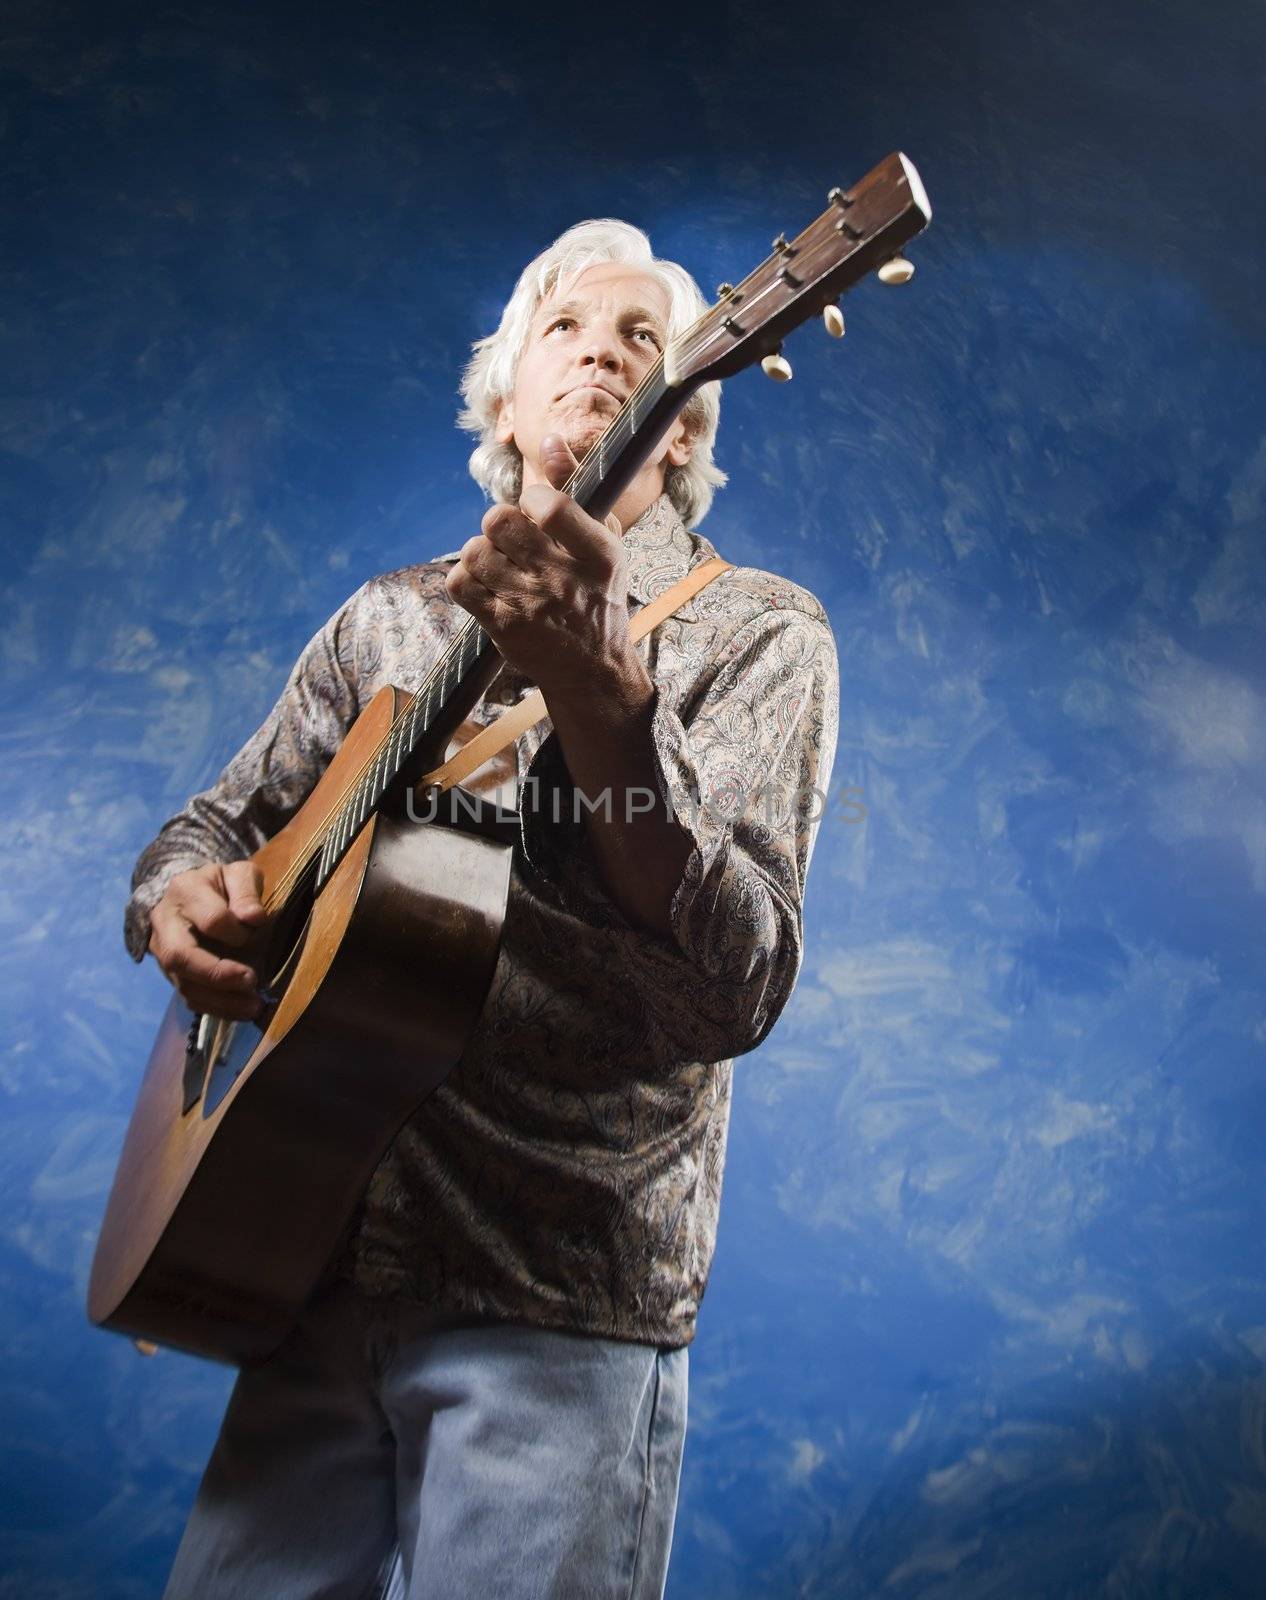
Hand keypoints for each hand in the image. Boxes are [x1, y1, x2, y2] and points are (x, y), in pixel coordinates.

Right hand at [148, 861, 266, 1020]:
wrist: (189, 893)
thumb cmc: (220, 884)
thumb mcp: (238, 874)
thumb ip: (247, 890)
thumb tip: (253, 918)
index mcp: (185, 891)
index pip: (211, 919)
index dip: (237, 931)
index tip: (258, 928)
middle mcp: (166, 923)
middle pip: (180, 956)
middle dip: (217, 974)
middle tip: (251, 981)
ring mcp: (163, 951)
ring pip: (183, 983)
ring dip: (220, 1000)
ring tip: (253, 1006)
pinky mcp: (171, 973)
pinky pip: (189, 997)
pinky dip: (216, 1008)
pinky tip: (241, 1010)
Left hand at [444, 434, 641, 698]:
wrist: (591, 669)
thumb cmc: (597, 593)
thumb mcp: (603, 540)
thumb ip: (575, 487)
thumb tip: (549, 438)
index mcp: (599, 555)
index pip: (550, 506)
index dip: (531, 498)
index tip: (537, 510)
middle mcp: (565, 582)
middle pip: (500, 521)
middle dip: (500, 522)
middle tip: (512, 537)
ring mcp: (531, 607)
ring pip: (475, 551)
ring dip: (481, 550)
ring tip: (500, 561)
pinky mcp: (503, 628)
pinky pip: (460, 584)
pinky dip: (466, 576)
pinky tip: (485, 581)